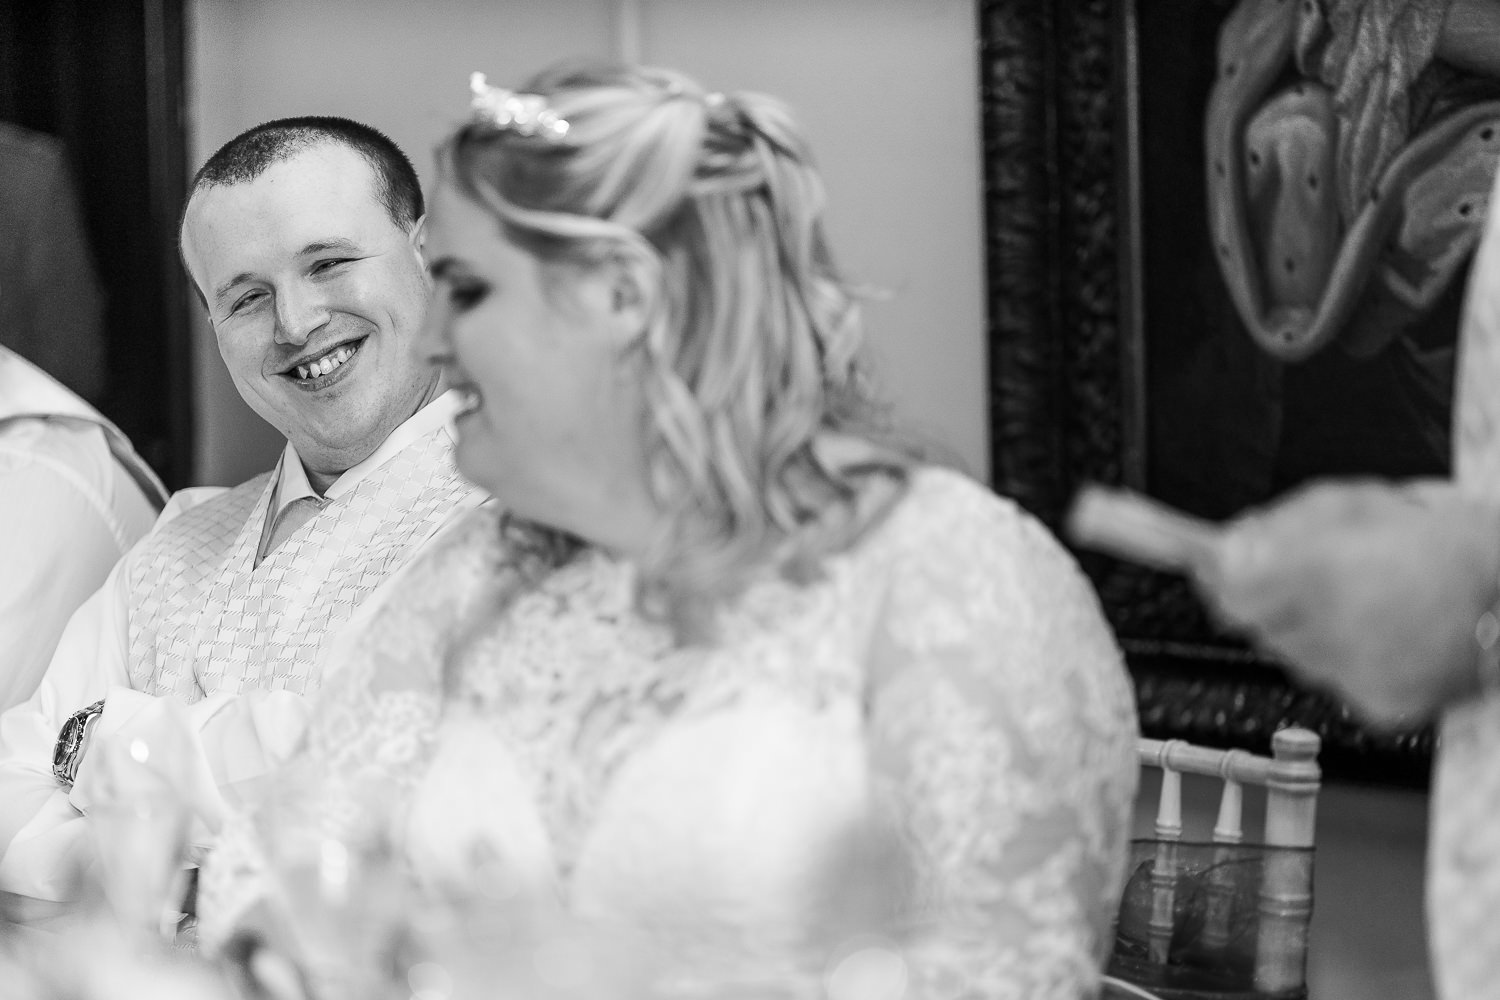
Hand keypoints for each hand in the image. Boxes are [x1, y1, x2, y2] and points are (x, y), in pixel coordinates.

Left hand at [1190, 480, 1499, 725]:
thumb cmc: (1435, 536)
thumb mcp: (1346, 504)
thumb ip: (1273, 528)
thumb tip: (1223, 549)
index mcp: (1322, 575)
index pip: (1229, 594)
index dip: (1216, 579)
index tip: (1213, 565)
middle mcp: (1336, 631)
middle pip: (1259, 626)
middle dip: (1271, 601)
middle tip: (1306, 577)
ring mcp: (1359, 674)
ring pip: (1296, 655)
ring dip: (1310, 630)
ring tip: (1358, 601)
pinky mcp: (1382, 704)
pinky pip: (1335, 681)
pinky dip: (1346, 659)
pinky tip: (1379, 634)